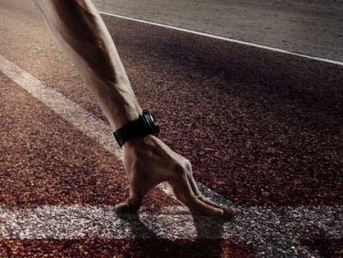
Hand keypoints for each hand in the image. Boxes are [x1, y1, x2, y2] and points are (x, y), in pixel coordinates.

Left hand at [115, 135, 233, 216]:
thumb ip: (131, 200)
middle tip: (230, 215)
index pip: (194, 198)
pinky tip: (198, 200)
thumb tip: (119, 211)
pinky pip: (189, 182)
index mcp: (177, 174)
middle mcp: (185, 169)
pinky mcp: (180, 165)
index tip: (221, 215)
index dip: (206, 209)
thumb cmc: (136, 158)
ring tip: (218, 211)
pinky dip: (194, 193)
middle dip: (212, 206)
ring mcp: (184, 166)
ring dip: (203, 201)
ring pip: (194, 188)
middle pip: (198, 194)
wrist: (136, 136)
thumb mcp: (134, 180)